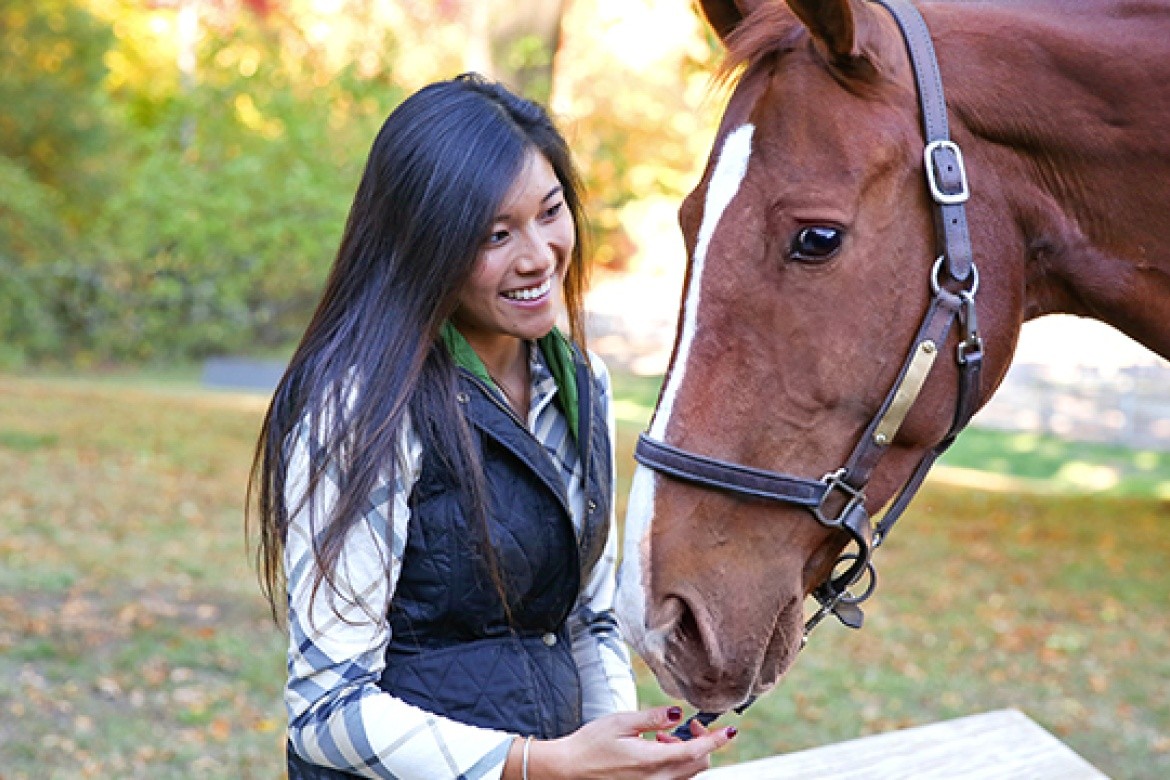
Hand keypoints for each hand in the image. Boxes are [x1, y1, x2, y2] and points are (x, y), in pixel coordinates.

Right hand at [512, 705, 736, 779]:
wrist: (570, 769)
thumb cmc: (590, 744)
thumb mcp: (621, 723)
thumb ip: (653, 719)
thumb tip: (678, 714)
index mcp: (651, 760)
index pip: (696, 751)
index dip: (716, 739)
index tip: (729, 730)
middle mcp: (656, 779)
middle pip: (697, 765)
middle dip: (699, 742)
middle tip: (684, 725)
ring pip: (687, 774)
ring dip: (686, 753)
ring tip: (662, 737)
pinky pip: (673, 779)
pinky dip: (674, 763)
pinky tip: (656, 750)